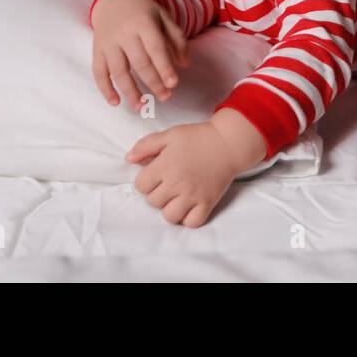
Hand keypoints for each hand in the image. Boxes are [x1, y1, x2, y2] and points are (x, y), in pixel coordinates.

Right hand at [91, 0, 189, 110]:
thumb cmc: (144, 12)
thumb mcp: (164, 17)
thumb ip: (177, 39)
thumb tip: (185, 64)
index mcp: (144, 23)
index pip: (155, 48)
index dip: (164, 67)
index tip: (173, 84)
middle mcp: (124, 33)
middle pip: (139, 62)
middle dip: (153, 83)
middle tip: (165, 97)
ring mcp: (108, 42)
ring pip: (118, 71)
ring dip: (130, 91)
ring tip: (141, 106)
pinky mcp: (97, 50)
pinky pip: (98, 72)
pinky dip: (105, 88)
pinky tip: (115, 102)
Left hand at [126, 112, 266, 227]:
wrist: (229, 142)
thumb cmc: (198, 137)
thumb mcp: (170, 134)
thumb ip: (146, 145)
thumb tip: (128, 159)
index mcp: (165, 165)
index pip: (140, 186)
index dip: (145, 180)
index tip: (156, 175)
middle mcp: (177, 183)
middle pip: (153, 202)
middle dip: (157, 193)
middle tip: (168, 183)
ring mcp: (193, 195)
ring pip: (170, 216)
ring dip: (170, 208)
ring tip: (177, 197)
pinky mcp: (208, 202)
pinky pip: (192, 222)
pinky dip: (189, 218)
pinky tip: (190, 206)